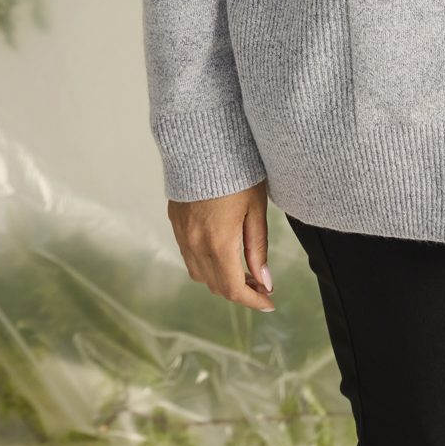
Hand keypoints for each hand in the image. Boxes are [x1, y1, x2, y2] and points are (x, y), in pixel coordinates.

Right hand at [167, 181, 275, 311]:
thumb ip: (257, 247)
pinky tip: (222, 254)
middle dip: (240, 291)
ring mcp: (182, 234)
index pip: (234, 289)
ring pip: (200, 275)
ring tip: (244, 271)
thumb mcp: (256, 208)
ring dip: (221, 280)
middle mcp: (196, 244)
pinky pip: (189, 256)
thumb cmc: (236, 171)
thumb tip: (264, 281)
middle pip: (216, 286)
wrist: (203, 143)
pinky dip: (206, 265)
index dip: (253, 301)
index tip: (269, 302)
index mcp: (218, 243)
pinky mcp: (175, 222)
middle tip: (261, 285)